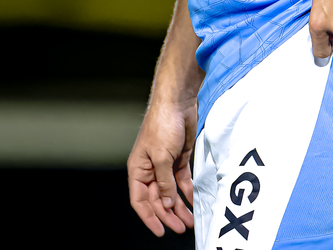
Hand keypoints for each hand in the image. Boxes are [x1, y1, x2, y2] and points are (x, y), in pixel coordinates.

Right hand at [128, 99, 197, 236]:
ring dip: (180, 207)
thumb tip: (167, 204)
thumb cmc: (162, 124)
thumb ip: (164, 183)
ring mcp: (165, 165)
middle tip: (181, 228)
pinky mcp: (179, 159)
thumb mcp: (162, 156)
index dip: (149, 217)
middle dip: (168, 215)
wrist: (177, 102)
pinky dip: (188, 192)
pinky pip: (182, 181)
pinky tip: (194, 202)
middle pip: (157, 200)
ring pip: (171, 193)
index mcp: (138, 169)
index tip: (160, 231)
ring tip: (190, 221)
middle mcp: (150, 169)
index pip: (139, 200)